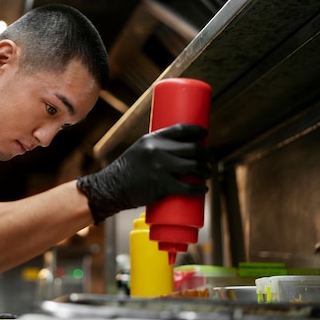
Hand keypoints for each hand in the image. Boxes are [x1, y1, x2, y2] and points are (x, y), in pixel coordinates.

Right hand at [77, 123, 210, 223]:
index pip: (181, 129)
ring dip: (205, 170)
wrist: (111, 187)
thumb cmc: (127, 170)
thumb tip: (178, 151)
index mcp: (152, 138)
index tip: (204, 134)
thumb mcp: (139, 151)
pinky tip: (203, 190)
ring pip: (193, 167)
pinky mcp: (162, 185)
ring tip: (207, 173)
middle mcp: (157, 150)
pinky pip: (186, 187)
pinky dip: (198, 189)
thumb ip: (157, 149)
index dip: (196, 130)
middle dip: (205, 154)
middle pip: (191, 148)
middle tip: (208, 158)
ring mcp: (160, 167)